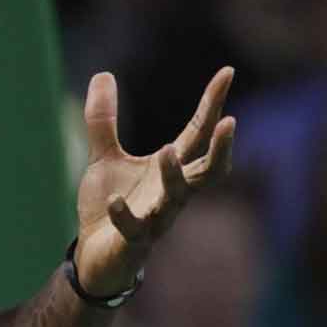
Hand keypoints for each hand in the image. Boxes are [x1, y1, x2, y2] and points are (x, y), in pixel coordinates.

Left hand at [74, 68, 235, 294]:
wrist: (95, 254)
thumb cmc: (110, 204)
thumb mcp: (105, 156)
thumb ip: (103, 119)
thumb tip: (102, 73)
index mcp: (168, 169)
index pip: (198, 133)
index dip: (213, 104)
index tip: (227, 72)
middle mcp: (171, 193)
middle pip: (208, 171)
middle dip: (221, 149)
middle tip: (231, 122)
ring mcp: (155, 218)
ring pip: (178, 199)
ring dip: (175, 176)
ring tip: (166, 150)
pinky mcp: (132, 241)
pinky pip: (135, 229)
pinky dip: (126, 214)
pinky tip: (116, 200)